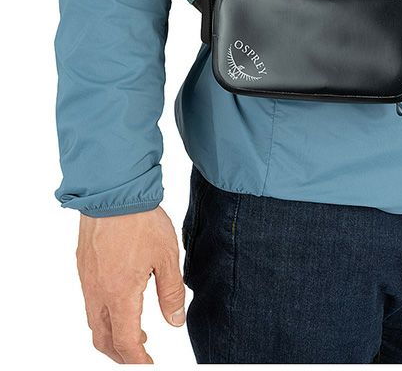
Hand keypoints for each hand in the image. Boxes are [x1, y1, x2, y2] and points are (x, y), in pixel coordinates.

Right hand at [76, 206, 184, 363]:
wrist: (114, 191)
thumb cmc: (142, 221)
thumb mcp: (168, 257)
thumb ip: (171, 292)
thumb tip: (174, 322)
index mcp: (120, 294)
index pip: (125, 341)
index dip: (137, 360)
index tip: (149, 366)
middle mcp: (98, 291)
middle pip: (103, 338)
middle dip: (120, 353)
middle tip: (140, 355)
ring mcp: (87, 279)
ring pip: (95, 320)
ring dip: (112, 333)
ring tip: (136, 331)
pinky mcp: (84, 265)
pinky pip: (90, 300)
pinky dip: (105, 312)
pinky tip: (122, 299)